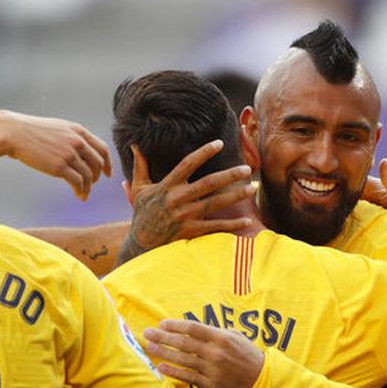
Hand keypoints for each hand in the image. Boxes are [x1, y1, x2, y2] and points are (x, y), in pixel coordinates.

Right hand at [0, 110, 111, 200]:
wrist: (14, 133)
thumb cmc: (31, 131)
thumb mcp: (57, 128)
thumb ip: (71, 137)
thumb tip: (79, 151)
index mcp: (78, 131)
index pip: (102, 148)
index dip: (108, 163)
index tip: (108, 173)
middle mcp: (77, 142)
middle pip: (99, 163)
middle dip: (98, 176)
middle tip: (93, 184)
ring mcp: (69, 154)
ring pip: (89, 175)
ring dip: (88, 187)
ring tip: (83, 194)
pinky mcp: (60, 166)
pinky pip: (78, 182)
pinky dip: (81, 191)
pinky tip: (78, 195)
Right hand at [126, 140, 255, 248]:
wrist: (140, 244)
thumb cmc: (142, 213)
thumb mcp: (138, 188)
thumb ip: (140, 166)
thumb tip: (134, 144)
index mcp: (167, 186)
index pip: (187, 164)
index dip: (204, 152)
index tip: (219, 143)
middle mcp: (177, 200)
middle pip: (208, 183)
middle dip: (229, 175)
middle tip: (246, 169)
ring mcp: (185, 217)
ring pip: (215, 204)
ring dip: (235, 196)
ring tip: (252, 188)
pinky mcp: (191, 232)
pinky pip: (215, 227)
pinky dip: (232, 225)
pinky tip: (247, 221)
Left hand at [142, 319, 263, 387]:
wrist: (262, 381)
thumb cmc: (248, 356)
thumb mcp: (236, 337)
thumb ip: (215, 332)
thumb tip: (195, 329)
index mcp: (221, 338)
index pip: (192, 328)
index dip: (175, 325)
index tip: (162, 323)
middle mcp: (215, 352)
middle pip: (183, 342)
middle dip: (163, 337)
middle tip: (147, 333)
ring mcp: (211, 369)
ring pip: (182, 360)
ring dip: (163, 352)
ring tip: (150, 347)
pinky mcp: (210, 385)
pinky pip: (188, 377)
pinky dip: (173, 372)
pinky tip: (161, 367)